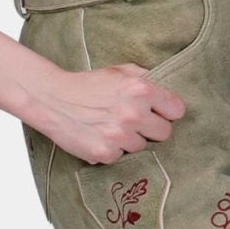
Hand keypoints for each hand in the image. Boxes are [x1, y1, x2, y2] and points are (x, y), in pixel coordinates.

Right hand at [23, 62, 187, 163]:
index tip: (158, 112)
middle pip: (165, 133)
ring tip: (111, 127)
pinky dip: (112, 149)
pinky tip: (99, 136)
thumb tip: (167, 88)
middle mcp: (133, 114)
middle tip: (134, 122)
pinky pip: (121, 157)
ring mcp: (119, 136)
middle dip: (152, 128)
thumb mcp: (119, 71)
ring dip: (130, 139)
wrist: (52, 99)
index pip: (177, 110)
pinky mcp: (106, 153)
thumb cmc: (88, 84)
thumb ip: (146, 78)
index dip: (167, 111)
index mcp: (141, 90)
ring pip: (142, 147)